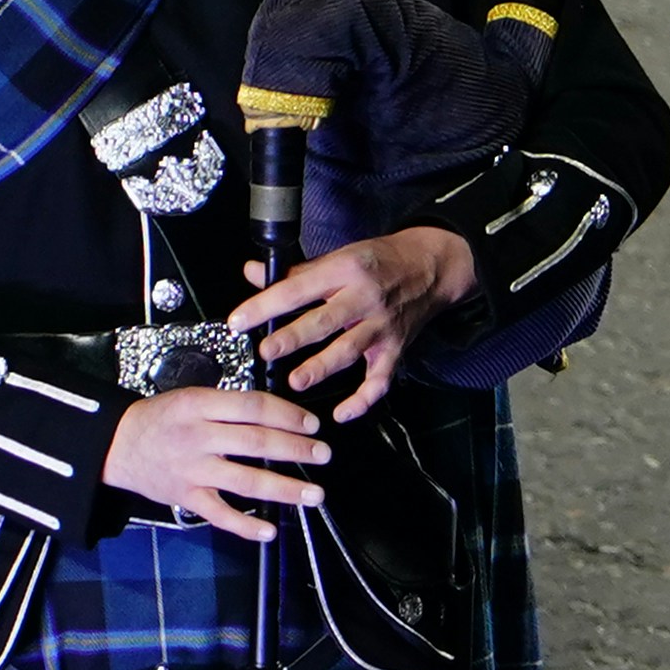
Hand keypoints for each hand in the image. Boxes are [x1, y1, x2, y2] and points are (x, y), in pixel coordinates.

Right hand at [104, 382, 324, 536]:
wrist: (116, 445)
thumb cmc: (161, 419)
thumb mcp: (190, 397)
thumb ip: (229, 406)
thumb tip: (279, 415)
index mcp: (199, 406)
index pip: (252, 407)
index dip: (287, 415)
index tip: (312, 424)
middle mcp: (197, 438)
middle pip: (255, 442)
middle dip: (295, 449)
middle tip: (323, 454)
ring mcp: (192, 470)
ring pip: (245, 481)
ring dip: (284, 488)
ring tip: (314, 494)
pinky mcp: (186, 497)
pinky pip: (219, 515)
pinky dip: (245, 527)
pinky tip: (270, 532)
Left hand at [229, 226, 475, 423]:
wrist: (430, 267)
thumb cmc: (379, 261)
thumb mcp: (338, 256)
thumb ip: (296, 271)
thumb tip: (253, 273)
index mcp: (344, 270)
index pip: (297, 288)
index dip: (265, 305)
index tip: (239, 320)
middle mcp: (363, 298)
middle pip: (324, 321)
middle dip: (294, 338)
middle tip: (267, 351)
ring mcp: (381, 325)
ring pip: (349, 350)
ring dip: (323, 367)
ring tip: (297, 381)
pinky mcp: (395, 348)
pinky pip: (380, 378)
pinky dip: (363, 399)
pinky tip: (342, 413)